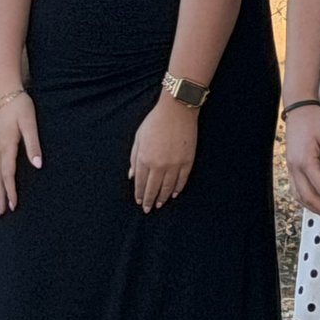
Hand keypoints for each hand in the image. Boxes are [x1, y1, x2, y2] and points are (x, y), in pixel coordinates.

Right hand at [0, 90, 40, 214]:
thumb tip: (38, 164)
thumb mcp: (30, 123)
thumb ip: (33, 145)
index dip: (10, 192)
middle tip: (2, 214)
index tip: (14, 205)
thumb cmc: (19, 106)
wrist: (3, 91)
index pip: (8, 175)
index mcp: (6, 146)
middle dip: (0, 196)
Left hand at [129, 95, 200, 211]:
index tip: (139, 201)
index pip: (141, 182)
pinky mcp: (187, 161)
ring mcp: (174, 164)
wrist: (177, 111)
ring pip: (167, 187)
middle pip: (153, 188)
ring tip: (160, 205)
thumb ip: (134, 158)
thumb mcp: (139, 138)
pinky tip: (173, 194)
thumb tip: (131, 176)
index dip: (140, 194)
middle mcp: (159, 164)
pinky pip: (182, 180)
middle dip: (149, 200)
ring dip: (163, 197)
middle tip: (148, 209)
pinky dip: (177, 188)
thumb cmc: (155, 122)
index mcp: (144, 158)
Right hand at [284, 101, 319, 217]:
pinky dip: (306, 200)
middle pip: (309, 198)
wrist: (298, 108)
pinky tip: (316, 203)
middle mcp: (294, 168)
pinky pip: (296, 189)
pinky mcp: (290, 166)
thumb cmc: (315, 121)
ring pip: (299, 196)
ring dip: (314, 208)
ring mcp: (290, 168)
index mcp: (305, 161)